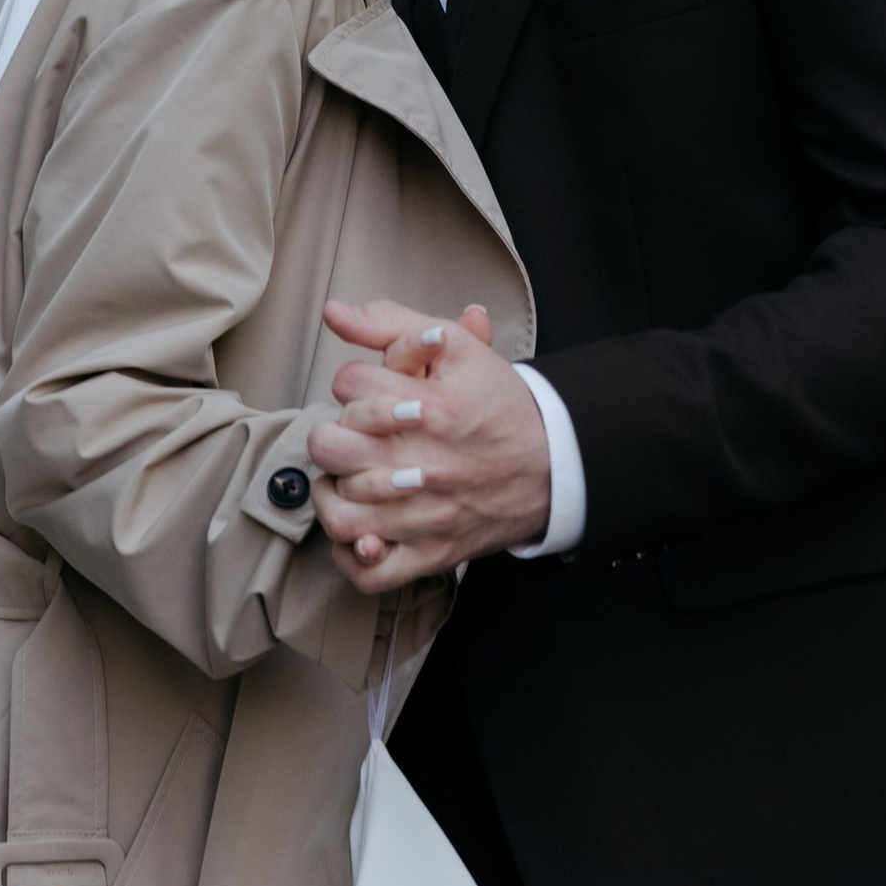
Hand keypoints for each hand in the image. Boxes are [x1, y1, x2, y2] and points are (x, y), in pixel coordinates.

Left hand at [305, 299, 552, 592]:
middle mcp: (424, 463)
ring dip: (330, 495)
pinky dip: (353, 556)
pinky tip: (359, 528)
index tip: (367, 391)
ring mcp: (426, 515)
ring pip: (340, 514)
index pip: (348, 384)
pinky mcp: (432, 553)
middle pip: (331, 447)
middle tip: (349, 436)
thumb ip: (392, 323)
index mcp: (430, 407)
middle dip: (331, 434)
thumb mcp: (456, 347)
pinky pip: (371, 572)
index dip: (350, 382)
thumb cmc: (500, 405)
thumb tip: (336, 313)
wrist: (555, 464)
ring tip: (343, 480)